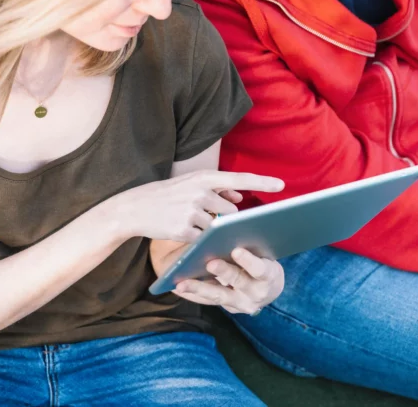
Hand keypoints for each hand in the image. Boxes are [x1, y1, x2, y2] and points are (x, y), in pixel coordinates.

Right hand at [106, 170, 283, 242]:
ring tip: (187, 220)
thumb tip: (238, 197)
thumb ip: (217, 189)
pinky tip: (182, 230)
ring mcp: (192, 211)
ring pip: (218, 227)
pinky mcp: (184, 230)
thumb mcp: (191, 184)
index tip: (282, 185)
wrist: (135, 208)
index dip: (262, 182)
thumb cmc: (168, 195)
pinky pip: (203, 239)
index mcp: (204, 177)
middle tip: (203, 215)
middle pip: (232, 213)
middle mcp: (200, 192)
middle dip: (224, 218)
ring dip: (210, 229)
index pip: (240, 178)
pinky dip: (198, 238)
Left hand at [173, 248, 283, 315]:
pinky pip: (210, 301)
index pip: (260, 269)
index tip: (236, 250)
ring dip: (200, 288)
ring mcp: (243, 304)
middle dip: (224, 272)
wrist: (269, 288)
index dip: (248, 261)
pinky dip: (194, 294)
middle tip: (209, 263)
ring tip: (182, 283)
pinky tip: (179, 287)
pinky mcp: (229, 308)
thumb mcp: (263, 254)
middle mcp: (257, 293)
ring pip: (220, 296)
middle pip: (239, 282)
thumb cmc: (263, 261)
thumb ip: (250, 245)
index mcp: (270, 276)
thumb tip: (226, 228)